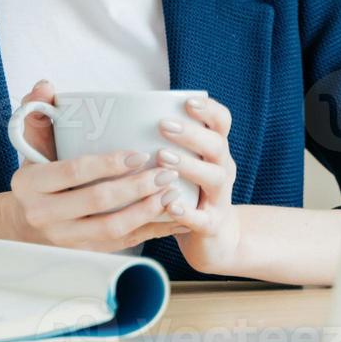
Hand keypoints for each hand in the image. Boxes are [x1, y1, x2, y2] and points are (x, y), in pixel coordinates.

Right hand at [6, 80, 188, 252]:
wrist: (23, 224)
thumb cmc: (36, 176)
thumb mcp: (31, 144)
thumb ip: (36, 112)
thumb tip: (46, 85)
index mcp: (30, 185)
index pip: (73, 172)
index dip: (108, 164)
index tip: (139, 154)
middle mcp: (43, 215)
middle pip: (96, 202)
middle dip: (136, 187)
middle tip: (166, 172)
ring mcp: (63, 239)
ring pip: (111, 228)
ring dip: (146, 211)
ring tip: (172, 194)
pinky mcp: (83, 253)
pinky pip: (122, 244)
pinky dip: (149, 231)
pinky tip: (171, 217)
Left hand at [158, 95, 242, 273]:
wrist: (215, 239)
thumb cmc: (187, 192)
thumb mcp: (183, 164)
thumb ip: (163, 142)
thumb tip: (118, 117)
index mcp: (214, 152)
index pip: (222, 122)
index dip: (208, 110)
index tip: (187, 102)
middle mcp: (222, 170)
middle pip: (217, 146)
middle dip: (191, 134)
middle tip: (164, 126)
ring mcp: (220, 198)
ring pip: (214, 178)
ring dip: (189, 166)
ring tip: (163, 158)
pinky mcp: (212, 226)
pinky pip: (203, 219)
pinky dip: (188, 213)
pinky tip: (171, 205)